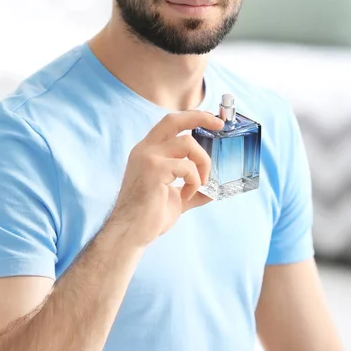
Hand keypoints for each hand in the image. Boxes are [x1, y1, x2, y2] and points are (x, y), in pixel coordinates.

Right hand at [109, 110, 223, 246]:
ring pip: (188, 143)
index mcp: (147, 151)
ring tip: (201, 182)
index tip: (212, 120)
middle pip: (175, 120)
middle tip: (219, 125)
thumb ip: (192, 188)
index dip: (191, 117)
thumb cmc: (149, 216)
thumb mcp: (175, 197)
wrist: (131, 233)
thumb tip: (213, 190)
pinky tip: (186, 195)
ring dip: (202, 162)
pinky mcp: (154, 170)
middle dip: (200, 117)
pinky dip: (195, 181)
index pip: (169, 123)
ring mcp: (148, 158)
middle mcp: (145, 149)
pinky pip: (187, 167)